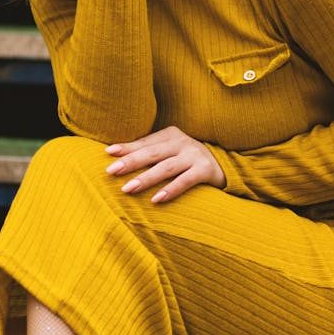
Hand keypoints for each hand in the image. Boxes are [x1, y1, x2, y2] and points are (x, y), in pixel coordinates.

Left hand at [105, 126, 225, 203]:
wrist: (225, 167)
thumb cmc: (189, 161)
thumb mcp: (171, 152)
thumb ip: (150, 152)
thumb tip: (116, 156)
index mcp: (171, 134)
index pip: (145, 142)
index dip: (127, 147)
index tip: (108, 153)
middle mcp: (183, 142)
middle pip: (152, 153)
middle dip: (131, 162)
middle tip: (111, 171)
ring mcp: (194, 155)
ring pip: (166, 167)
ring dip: (146, 178)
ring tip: (127, 189)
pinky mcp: (205, 170)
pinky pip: (185, 181)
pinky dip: (170, 190)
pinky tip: (155, 199)